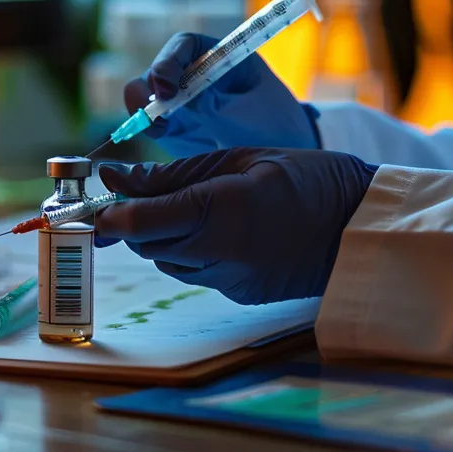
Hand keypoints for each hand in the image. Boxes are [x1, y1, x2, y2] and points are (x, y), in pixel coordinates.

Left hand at [93, 147, 378, 304]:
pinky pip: (194, 271)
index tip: (93, 205)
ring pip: (167, 260)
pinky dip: (191, 250)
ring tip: (192, 205)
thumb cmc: (305, 178)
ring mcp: (230, 278)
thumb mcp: (237, 158)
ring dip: (162, 236)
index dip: (109, 215)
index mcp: (222, 208)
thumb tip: (116, 178)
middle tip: (134, 192)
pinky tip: (218, 228)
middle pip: (147, 243)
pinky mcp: (237, 293)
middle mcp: (221, 251)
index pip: (142, 222)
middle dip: (134, 221)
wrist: (359, 225)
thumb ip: (173, 174)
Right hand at [125, 32, 320, 157]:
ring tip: (159, 130)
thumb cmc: (275, 127)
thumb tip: (172, 97)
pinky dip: (147, 128)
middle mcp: (196, 72)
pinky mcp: (174, 125)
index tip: (167, 89)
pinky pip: (149, 121)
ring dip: (144, 110)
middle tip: (154, 114)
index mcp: (222, 56)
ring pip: (146, 94)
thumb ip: (211, 106)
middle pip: (158, 69)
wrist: (285, 154)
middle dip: (149, 88)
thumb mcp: (247, 116)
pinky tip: (160, 136)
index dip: (169, 61)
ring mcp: (182, 98)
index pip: (185, 46)